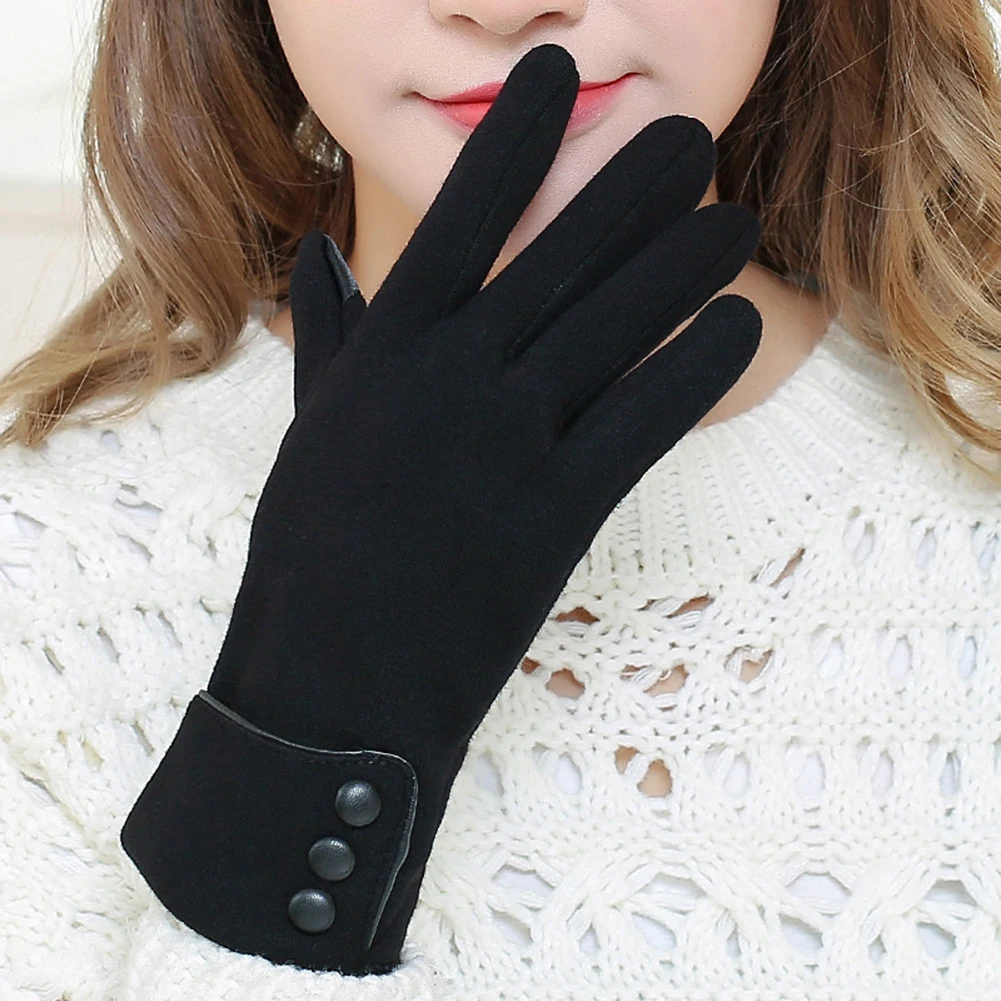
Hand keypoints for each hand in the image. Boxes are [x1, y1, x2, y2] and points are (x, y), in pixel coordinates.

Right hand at [121, 41, 762, 974]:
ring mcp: (510, 443)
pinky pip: (645, 420)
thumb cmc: (313, 554)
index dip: (513, 138)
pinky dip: (698, 368)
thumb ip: (329, 341)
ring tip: (733, 217)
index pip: (460, 215)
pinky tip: (737, 323)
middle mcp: (453, 378)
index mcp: (387, 351)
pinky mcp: (559, 513)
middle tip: (688, 132)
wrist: (334, 681)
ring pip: (616, 326)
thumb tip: (315, 259)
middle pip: (561, 256)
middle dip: (631, 186)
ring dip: (684, 263)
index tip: (555, 73)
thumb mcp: (311, 433)